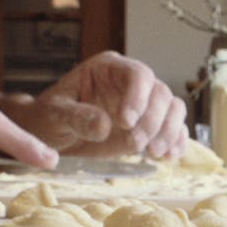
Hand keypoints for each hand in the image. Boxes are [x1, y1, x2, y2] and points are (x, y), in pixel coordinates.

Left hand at [0, 51, 186, 158]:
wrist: (53, 135)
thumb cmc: (50, 117)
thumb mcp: (55, 114)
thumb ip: (76, 117)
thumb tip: (103, 126)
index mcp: (109, 69)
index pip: (137, 74)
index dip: (138, 97)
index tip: (125, 123)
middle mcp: (131, 83)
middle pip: (160, 93)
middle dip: (153, 121)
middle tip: (137, 145)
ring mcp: (144, 105)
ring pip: (173, 108)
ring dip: (168, 132)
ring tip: (153, 154)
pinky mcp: (149, 126)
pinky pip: (173, 129)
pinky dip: (175, 143)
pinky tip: (169, 158)